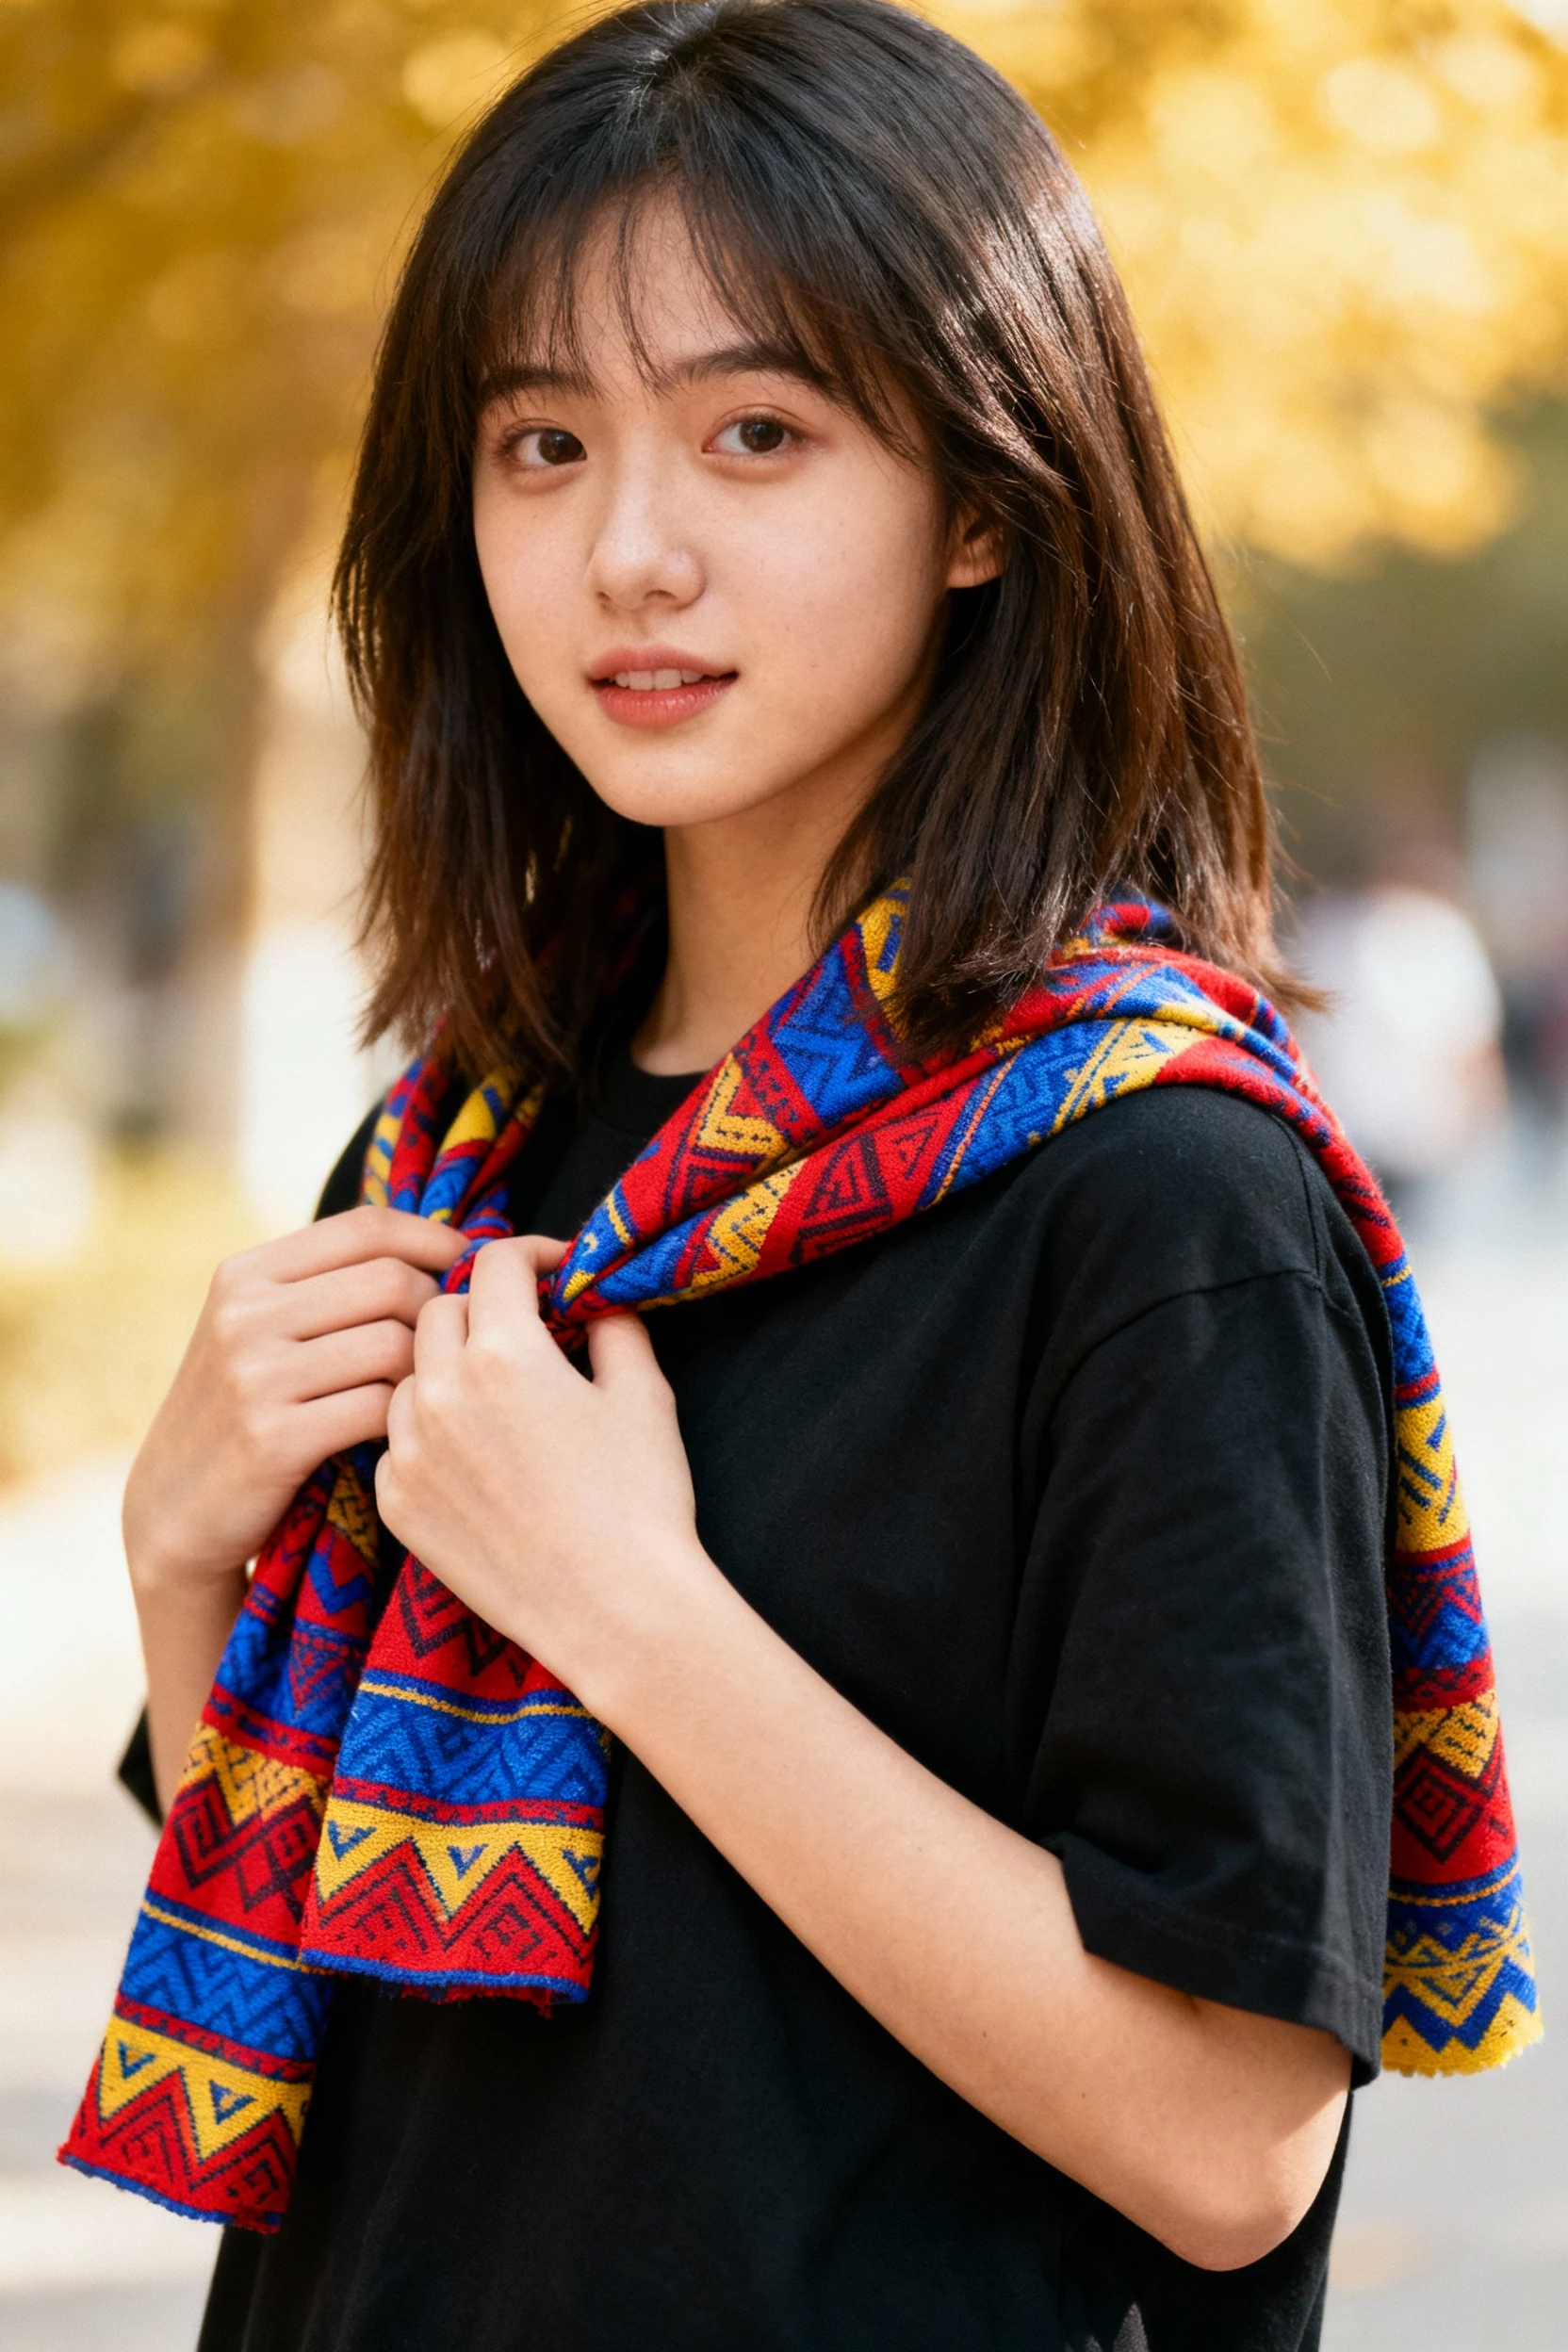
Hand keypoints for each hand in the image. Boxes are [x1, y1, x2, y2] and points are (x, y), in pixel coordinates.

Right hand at [124, 1205, 466, 1596]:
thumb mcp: (256, 1330)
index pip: (366, 1227)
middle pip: (391, 1282)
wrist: (174, 1507)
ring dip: (428, 1369)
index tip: (465, 1262)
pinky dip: (406, 1415)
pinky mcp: (273, 1439)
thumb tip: (436, 1247)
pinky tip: (404, 1428)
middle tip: (453, 1343)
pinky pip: (379, 1408)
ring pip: (394, 1344)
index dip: (431, 1239)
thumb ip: (324, 1286)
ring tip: (430, 1388)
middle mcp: (245, 1315)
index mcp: (246, 1274)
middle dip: (438, 1310)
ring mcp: (255, 1376)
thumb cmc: (243, 1409)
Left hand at [375, 1234, 714, 1707]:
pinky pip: (396, 1440)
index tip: (551, 1272)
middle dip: (482, 1307)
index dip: (529, 1255)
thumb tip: (595, 1296)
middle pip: (438, 1310)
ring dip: (445, 1368)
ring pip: (408, 1374)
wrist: (616, 1611)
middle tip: (523, 1331)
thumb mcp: (644, 1394)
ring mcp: (409, 1451)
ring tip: (494, 1396)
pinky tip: (474, 1456)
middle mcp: (442, 1392)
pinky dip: (428, 1432)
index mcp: (505, 1352)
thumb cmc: (643, 1499)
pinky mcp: (396, 1504)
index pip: (493, 1263)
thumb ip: (613, 1325)